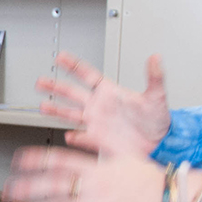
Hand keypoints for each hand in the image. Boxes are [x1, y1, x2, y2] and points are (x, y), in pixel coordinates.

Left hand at [2, 146, 164, 201]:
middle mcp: (95, 185)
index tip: (18, 161)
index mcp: (96, 167)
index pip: (60, 160)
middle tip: (8, 193)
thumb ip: (95, 140)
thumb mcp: (122, 150)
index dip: (36, 160)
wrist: (172, 196)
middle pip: (55, 185)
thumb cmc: (149, 175)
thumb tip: (73, 132)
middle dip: (28, 189)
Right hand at [39, 53, 169, 157]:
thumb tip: (156, 58)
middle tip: (41, 81)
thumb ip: (155, 77)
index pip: (87, 74)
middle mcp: (100, 106)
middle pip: (72, 93)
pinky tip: (68, 136)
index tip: (60, 57)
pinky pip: (82, 137)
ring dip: (57, 110)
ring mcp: (97, 123)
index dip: (73, 65)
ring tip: (43, 106)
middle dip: (55, 86)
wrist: (161, 144)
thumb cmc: (159, 120)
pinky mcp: (99, 139)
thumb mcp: (157, 97)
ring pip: (71, 114)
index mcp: (110, 92)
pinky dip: (75, 137)